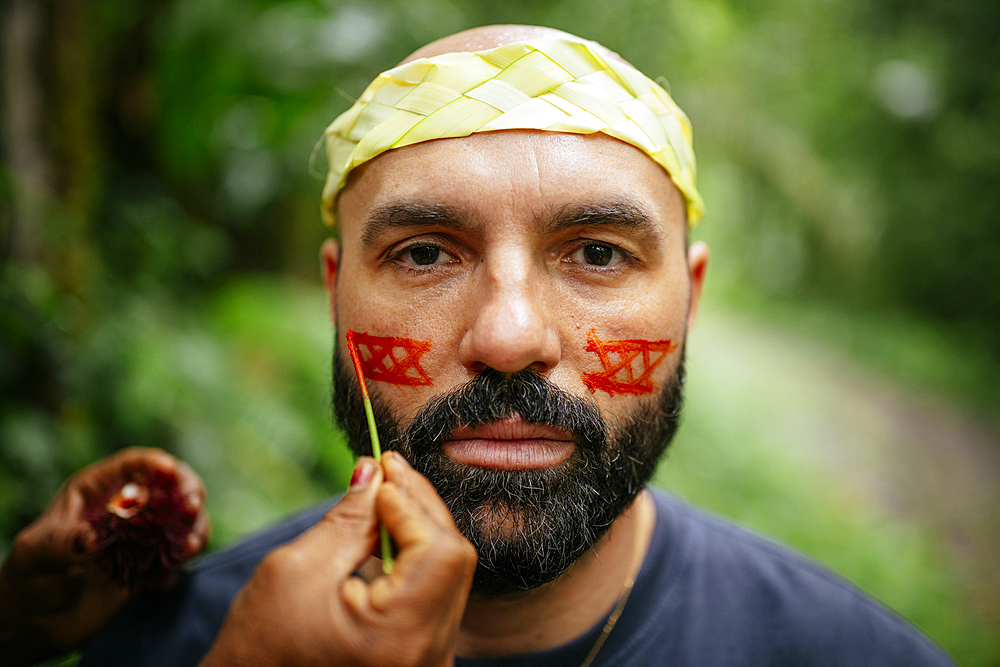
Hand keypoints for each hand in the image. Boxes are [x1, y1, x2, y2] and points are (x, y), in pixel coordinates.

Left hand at [0, 447, 208, 665]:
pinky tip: (161, 582)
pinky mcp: (151, 565)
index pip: (133, 465)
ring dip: (195, 529)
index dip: (155, 463)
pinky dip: (180, 565)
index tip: (170, 471)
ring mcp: (143, 537)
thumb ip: (59, 543)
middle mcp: (127, 509)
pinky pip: (178, 558)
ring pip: (184, 520)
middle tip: (193, 507)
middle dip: (190, 491)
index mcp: (97, 491)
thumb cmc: (28, 576)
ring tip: (187, 549)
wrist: (36, 621)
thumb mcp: (34, 554)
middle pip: (171, 486)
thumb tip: (88, 540)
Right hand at [200, 451, 476, 666]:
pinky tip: (388, 536)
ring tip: (383, 497)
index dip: (412, 504)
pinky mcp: (421, 659)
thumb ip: (349, 518)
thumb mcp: (296, 570)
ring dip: (419, 530)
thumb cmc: (258, 649)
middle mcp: (430, 657)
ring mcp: (430, 662)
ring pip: (448, 575)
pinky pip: (435, 596)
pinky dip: (415, 560)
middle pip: (451, 560)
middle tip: (385, 470)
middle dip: (419, 508)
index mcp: (399, 638)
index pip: (438, 550)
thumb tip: (376, 471)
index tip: (381, 471)